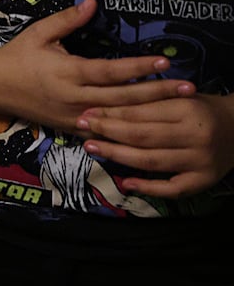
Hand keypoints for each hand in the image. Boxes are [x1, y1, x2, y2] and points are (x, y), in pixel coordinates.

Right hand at [0, 0, 193, 130]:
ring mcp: (74, 117)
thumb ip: (68, 19)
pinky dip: (128, 129)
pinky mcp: (72, 128)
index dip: (138, 67)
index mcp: (67, 72)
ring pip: (118, 118)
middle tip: (186, 88)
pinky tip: (150, 126)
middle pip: (123, 97)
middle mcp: (73, 98)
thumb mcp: (39, 33)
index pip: (110, 71)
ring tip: (176, 106)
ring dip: (149, 112)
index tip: (163, 61)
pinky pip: (105, 131)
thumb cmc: (16, 56)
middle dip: (157, 92)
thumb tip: (93, 3)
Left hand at [79, 92, 233, 197]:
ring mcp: (200, 161)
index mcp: (187, 110)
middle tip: (82, 128)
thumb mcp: (178, 96)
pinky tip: (125, 183)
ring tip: (92, 148)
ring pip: (150, 161)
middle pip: (141, 136)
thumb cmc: (200, 108)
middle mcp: (195, 136)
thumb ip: (148, 99)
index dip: (110, 113)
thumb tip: (104, 103)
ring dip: (117, 155)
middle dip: (107, 132)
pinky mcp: (204, 181)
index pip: (140, 113)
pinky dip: (148, 188)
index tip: (86, 112)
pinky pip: (172, 189)